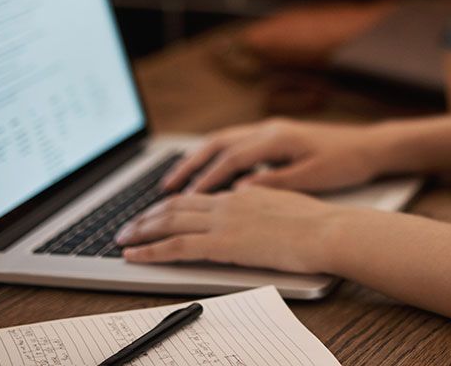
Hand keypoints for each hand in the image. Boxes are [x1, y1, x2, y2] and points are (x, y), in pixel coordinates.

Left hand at [116, 182, 345, 274]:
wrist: (327, 230)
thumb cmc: (317, 224)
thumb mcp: (284, 204)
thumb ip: (260, 202)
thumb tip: (245, 202)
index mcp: (243, 193)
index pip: (197, 196)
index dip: (171, 204)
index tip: (155, 213)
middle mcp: (228, 202)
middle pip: (176, 205)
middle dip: (147, 216)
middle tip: (128, 227)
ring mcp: (223, 221)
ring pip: (169, 221)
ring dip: (141, 230)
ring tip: (122, 240)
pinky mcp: (223, 243)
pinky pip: (176, 245)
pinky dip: (151, 250)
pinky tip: (135, 256)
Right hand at [160, 117, 385, 193]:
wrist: (371, 146)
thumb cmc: (346, 162)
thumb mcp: (312, 177)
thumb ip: (274, 183)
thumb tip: (238, 193)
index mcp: (277, 137)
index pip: (231, 157)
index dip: (206, 178)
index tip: (184, 198)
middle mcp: (269, 128)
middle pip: (218, 143)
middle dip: (189, 165)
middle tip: (164, 188)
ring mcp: (271, 129)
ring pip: (224, 140)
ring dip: (198, 159)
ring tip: (175, 182)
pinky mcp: (275, 136)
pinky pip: (236, 144)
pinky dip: (215, 157)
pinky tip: (207, 174)